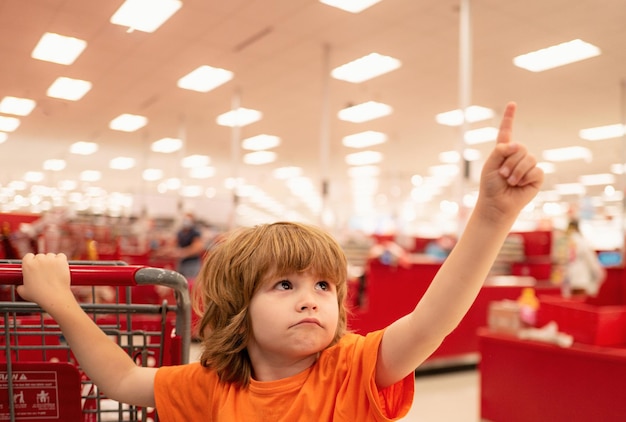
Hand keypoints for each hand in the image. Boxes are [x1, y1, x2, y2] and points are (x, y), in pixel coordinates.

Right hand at [18, 253, 73, 312]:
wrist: (54, 297)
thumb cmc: (39, 296)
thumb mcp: (23, 292)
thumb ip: (20, 286)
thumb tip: (20, 286)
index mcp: (27, 265)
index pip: (28, 256)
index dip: (31, 261)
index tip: (34, 267)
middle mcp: (39, 259)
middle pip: (40, 256)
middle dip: (42, 262)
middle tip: (45, 272)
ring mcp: (50, 259)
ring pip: (51, 255)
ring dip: (52, 261)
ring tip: (53, 271)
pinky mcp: (61, 261)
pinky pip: (61, 256)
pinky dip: (61, 260)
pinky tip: (60, 267)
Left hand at [478, 102, 543, 220]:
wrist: (496, 203)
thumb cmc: (490, 185)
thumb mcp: (490, 164)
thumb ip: (501, 150)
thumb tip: (518, 145)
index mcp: (503, 151)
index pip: (506, 131)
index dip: (509, 117)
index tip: (512, 104)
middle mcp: (517, 156)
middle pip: (520, 148)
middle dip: (509, 162)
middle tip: (502, 174)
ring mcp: (528, 165)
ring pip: (528, 158)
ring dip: (515, 171)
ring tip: (509, 181)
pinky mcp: (536, 176)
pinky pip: (534, 170)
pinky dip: (524, 178)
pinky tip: (519, 185)